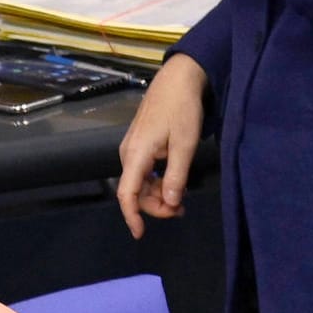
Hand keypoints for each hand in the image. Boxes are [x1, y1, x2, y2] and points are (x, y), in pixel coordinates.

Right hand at [116, 54, 206, 238]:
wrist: (178, 78)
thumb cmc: (182, 109)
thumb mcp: (185, 145)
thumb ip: (176, 176)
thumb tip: (170, 203)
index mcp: (136, 154)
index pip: (126, 193)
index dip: (132, 216)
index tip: (140, 233)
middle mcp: (128, 152)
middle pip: (135, 191)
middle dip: (155, 205)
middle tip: (181, 210)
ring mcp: (133, 147)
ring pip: (140, 182)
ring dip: (158, 194)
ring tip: (182, 198)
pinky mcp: (140, 143)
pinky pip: (144, 171)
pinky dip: (157, 181)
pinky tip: (174, 182)